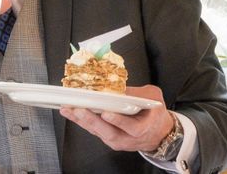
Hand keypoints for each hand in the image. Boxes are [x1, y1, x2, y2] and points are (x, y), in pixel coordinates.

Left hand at [59, 85, 174, 153]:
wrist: (157, 132)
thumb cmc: (154, 113)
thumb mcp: (152, 97)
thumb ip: (137, 93)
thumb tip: (116, 87)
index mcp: (143, 128)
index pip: (131, 127)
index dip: (118, 121)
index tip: (107, 113)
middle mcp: (129, 138)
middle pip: (109, 133)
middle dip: (93, 121)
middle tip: (80, 109)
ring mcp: (117, 140)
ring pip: (98, 132)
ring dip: (82, 120)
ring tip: (69, 109)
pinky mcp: (108, 138)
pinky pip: (93, 130)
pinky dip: (80, 121)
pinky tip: (70, 112)